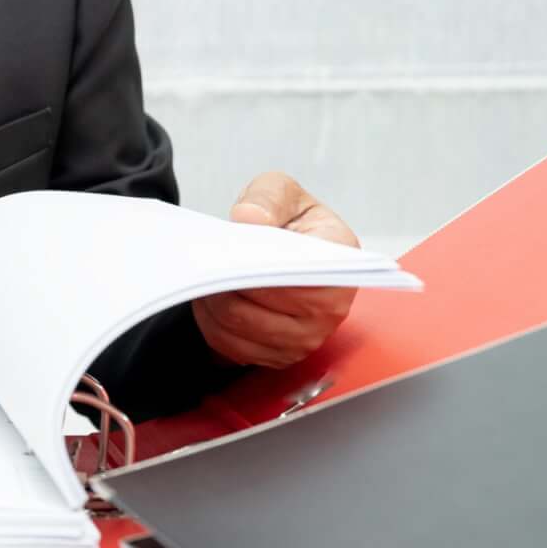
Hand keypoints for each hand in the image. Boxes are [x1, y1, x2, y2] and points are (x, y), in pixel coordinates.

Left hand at [193, 171, 361, 368]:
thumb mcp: (280, 191)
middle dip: (225, 282)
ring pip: (240, 326)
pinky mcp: (282, 356)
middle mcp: (333, 306)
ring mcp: (308, 337)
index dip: (260, 267)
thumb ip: (267, 197)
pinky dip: (212, 323)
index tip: (232, 252)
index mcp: (341, 259)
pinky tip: (210, 300)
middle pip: (262, 304)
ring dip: (213, 302)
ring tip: (207, 278)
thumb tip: (250, 218)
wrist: (281, 250)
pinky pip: (232, 347)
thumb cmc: (287, 220)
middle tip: (206, 262)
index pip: (300, 274)